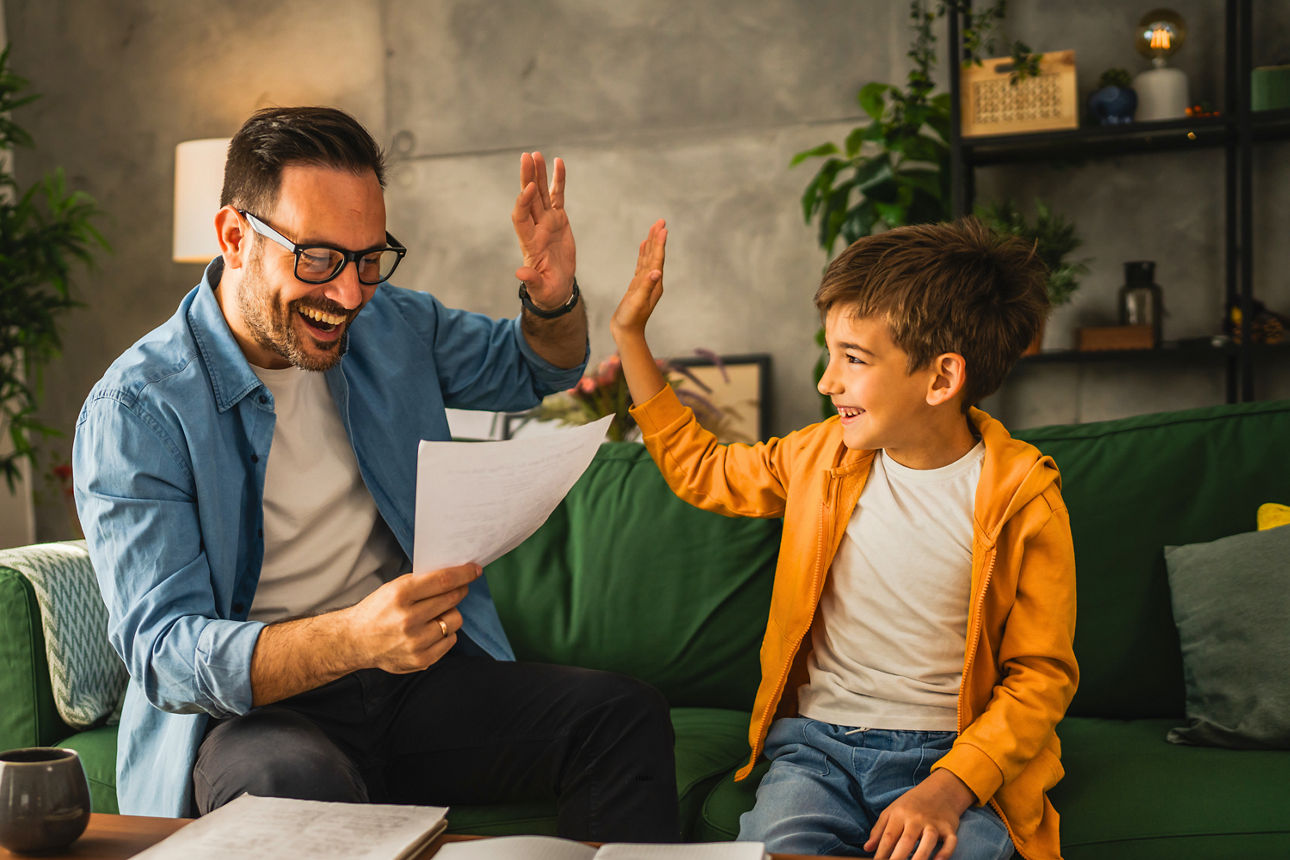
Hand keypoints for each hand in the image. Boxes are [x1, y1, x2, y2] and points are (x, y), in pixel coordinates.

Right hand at [341, 563, 478, 672]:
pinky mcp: (420, 659)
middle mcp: (407, 619)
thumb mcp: (393, 588)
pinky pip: (450, 641)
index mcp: (400, 596)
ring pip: (454, 620)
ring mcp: (414, 642)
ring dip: (450, 614)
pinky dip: (445, 633)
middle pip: (451, 599)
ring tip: (436, 614)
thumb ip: (422, 582)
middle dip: (459, 591)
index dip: (463, 574)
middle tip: (458, 589)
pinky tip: (432, 630)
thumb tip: (455, 574)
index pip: (442, 581)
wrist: (356, 641)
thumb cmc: (377, 610)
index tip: (474, 570)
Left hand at [511, 152, 575, 307]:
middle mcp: (536, 227)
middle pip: (529, 198)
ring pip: (542, 193)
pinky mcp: (559, 220)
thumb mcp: (541, 288)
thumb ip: (531, 279)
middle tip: (527, 157)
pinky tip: (558, 162)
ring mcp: (547, 222)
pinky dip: (558, 180)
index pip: (522, 216)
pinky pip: (557, 196)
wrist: (557, 288)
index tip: (530, 188)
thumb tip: (520, 274)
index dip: (524, 201)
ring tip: (537, 154)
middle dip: (528, 178)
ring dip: (539, 174)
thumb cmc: (548, 290)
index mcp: (530, 242)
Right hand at [610, 219, 666, 342]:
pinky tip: (643, 246)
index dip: (659, 243)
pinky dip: (643, 254)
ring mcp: (645, 282)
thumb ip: (646, 287)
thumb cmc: (631, 319)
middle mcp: (652, 281)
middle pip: (655, 255)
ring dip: (651, 243)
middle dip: (657, 238)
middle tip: (660, 221)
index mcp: (654, 283)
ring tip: (654, 228)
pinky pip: (641, 264)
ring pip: (649, 258)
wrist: (626, 332)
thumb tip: (656, 271)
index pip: (657, 259)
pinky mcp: (637, 285)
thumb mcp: (638, 302)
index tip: (662, 228)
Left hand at [865, 769, 975, 859]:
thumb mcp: (892, 811)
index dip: (881, 853)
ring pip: (928, 840)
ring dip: (921, 856)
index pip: (889, 837)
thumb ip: (879, 830)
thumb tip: (867, 848)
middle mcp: (917, 818)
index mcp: (900, 814)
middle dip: (898, 857)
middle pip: (907, 840)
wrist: (940, 790)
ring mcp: (934, 823)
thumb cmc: (911, 804)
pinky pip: (950, 841)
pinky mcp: (949, 828)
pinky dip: (946, 852)